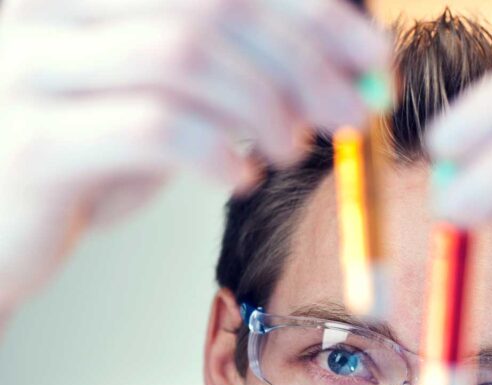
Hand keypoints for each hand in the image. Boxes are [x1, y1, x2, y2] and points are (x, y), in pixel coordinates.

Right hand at [0, 0, 389, 315]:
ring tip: (293, 148)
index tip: (374, 53)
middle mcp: (51, 7)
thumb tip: (347, 74)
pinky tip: (239, 176)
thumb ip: (232, 74)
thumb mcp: (164, 101)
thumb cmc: (91, 161)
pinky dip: (219, 151)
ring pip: (183, 56)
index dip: (312, 9)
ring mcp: (32, 67)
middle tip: (354, 111)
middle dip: (304, 60)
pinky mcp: (37, 141)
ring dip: (266, 107)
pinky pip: (153, 128)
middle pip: (211, 7)